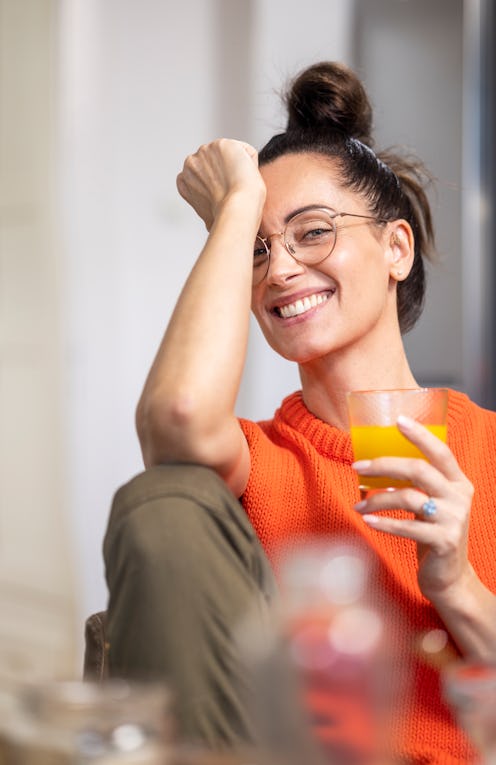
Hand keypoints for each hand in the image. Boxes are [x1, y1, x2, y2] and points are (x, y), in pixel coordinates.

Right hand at [176, 138, 265, 229]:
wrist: (237, 209)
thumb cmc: (227, 218)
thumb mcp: (207, 216)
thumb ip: (206, 206)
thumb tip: (212, 223)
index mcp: (184, 180)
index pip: (201, 174)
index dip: (216, 183)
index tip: (224, 194)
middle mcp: (190, 164)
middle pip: (217, 163)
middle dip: (227, 173)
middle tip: (233, 190)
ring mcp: (205, 151)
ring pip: (232, 155)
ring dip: (239, 167)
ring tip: (238, 183)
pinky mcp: (221, 145)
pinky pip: (245, 150)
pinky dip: (250, 161)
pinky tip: (245, 174)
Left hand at [353, 415, 473, 601]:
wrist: (450, 577)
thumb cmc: (432, 534)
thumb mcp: (431, 504)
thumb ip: (418, 484)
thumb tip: (378, 463)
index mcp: (458, 482)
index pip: (440, 451)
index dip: (420, 434)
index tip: (398, 420)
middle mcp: (460, 497)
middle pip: (419, 469)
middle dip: (384, 465)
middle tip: (357, 466)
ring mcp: (455, 519)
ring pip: (408, 497)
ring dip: (377, 498)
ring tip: (358, 504)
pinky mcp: (445, 541)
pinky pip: (407, 527)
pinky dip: (383, 522)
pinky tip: (367, 520)